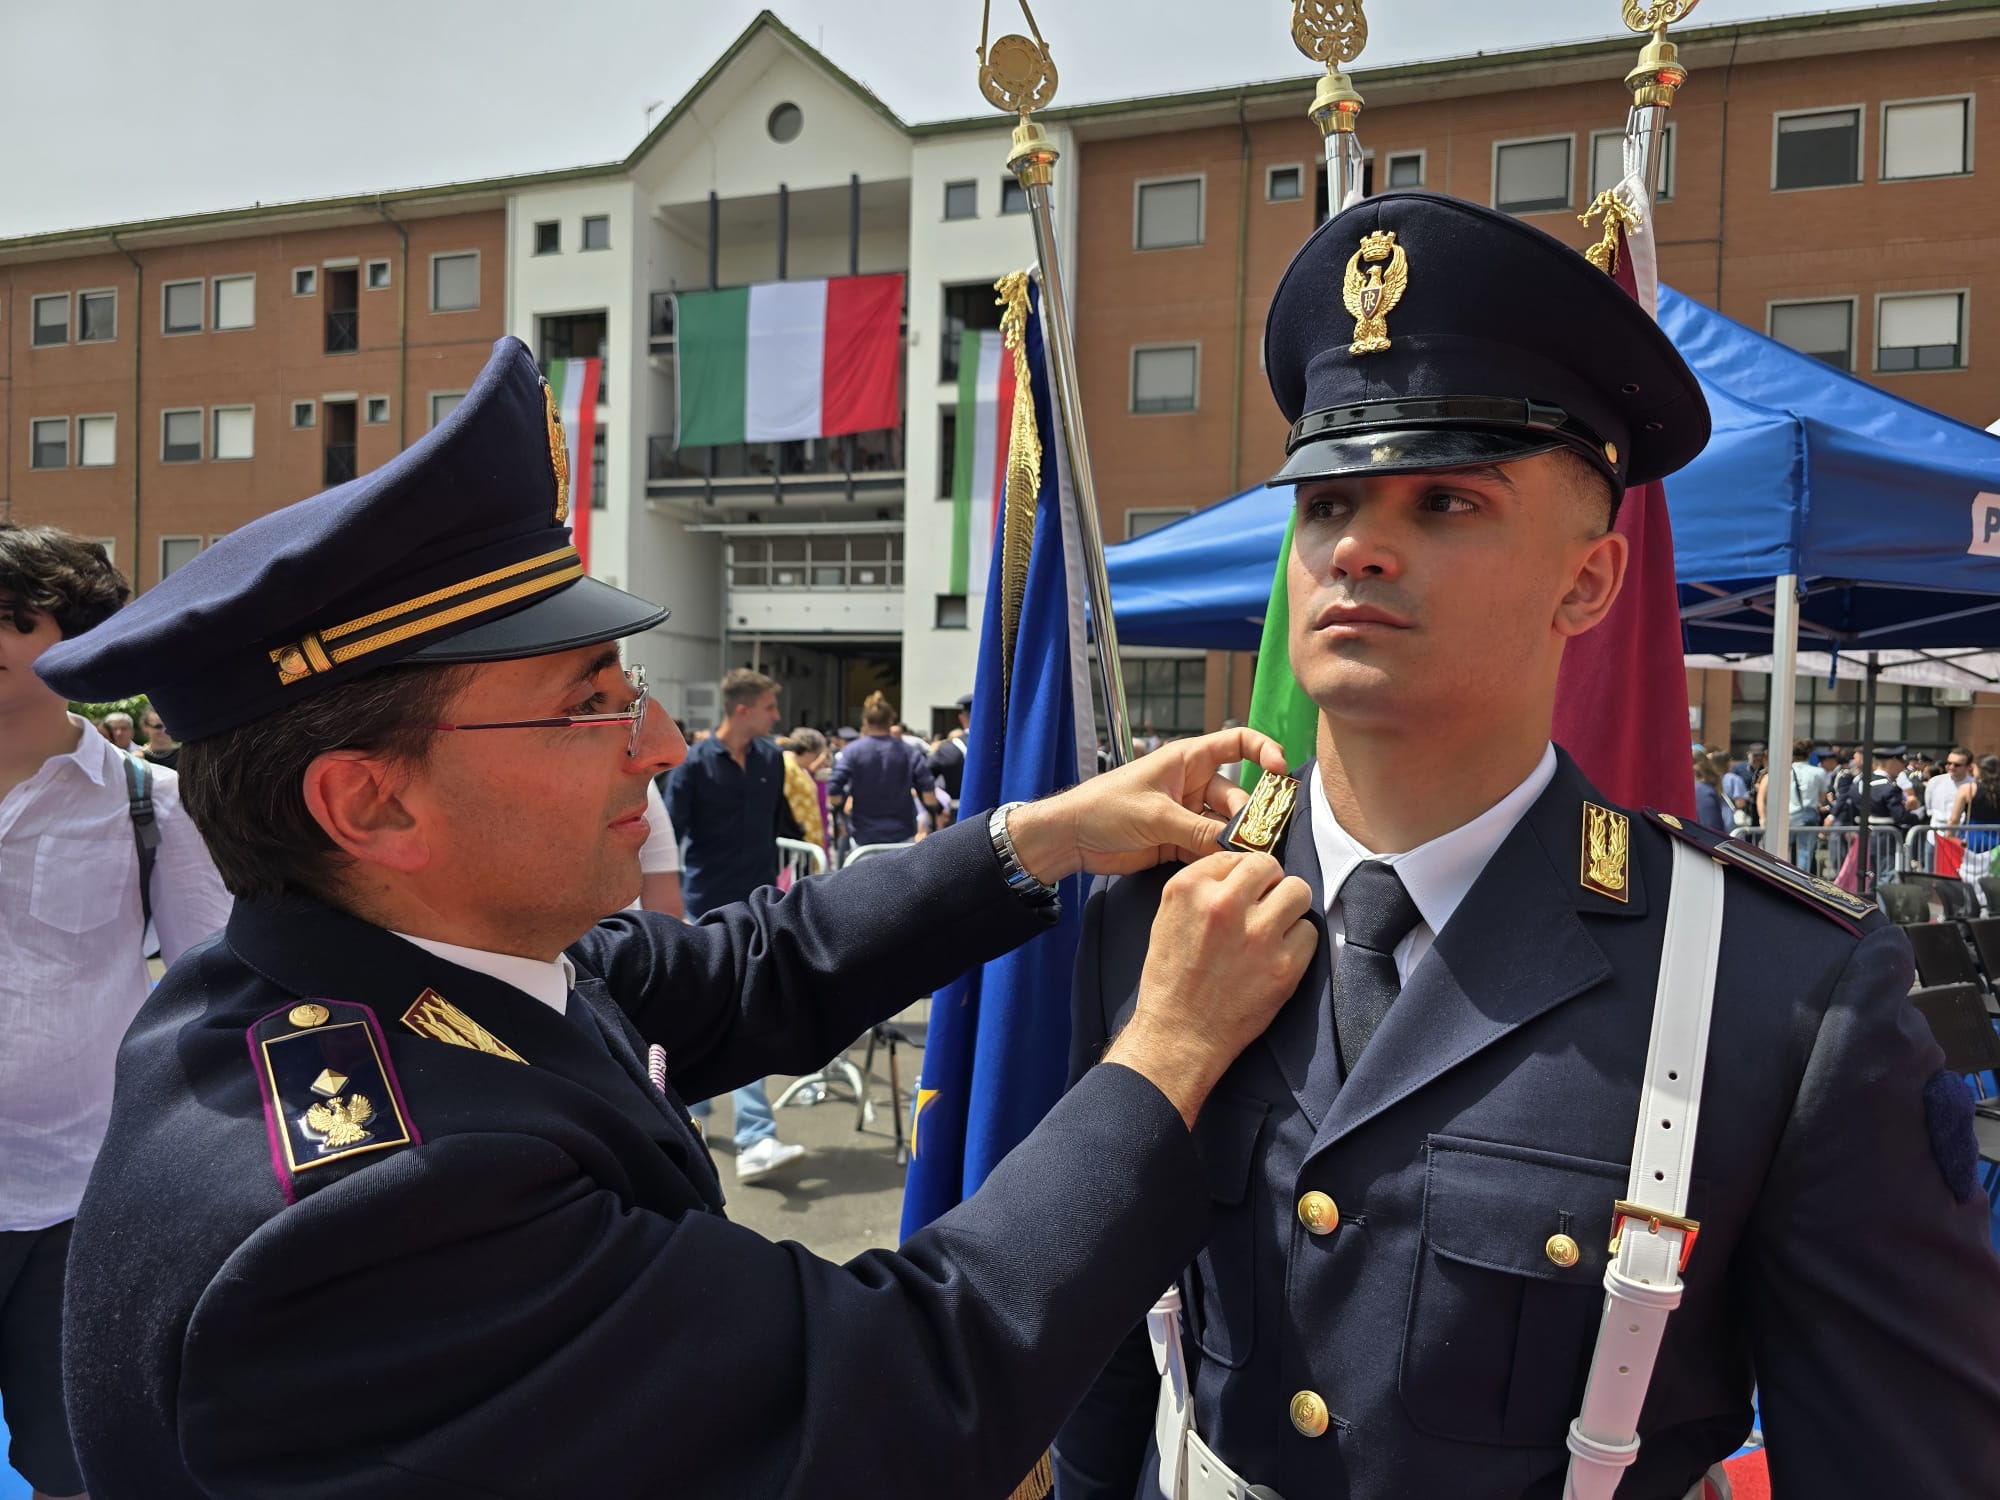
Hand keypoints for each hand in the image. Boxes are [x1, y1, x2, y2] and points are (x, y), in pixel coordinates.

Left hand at [1003, 728, 1293, 883]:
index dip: (1263, 751)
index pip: (1237, 743)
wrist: (1072, 836)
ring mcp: (1187, 814)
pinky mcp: (1179, 840)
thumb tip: (1236, 846)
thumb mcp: (1156, 815)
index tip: (1280, 771)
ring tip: (1245, 859)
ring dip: (1235, 841)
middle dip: (1250, 817)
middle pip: (1238, 795)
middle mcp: (1193, 784)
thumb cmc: (1106, 807)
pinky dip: (1218, 857)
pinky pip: (1210, 847)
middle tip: (1258, 840)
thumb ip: (1198, 830)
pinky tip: (1225, 869)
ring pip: (1226, 826)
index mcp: (1188, 760)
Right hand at [1104, 853, 1316, 1125]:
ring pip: (1298, 891)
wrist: (1179, 1035)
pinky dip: (1298, 944)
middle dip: (1270, 884)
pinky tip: (1278, 958)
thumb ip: (1202, 889)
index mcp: (1188, 888)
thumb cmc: (1171, 980)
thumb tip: (1242, 874)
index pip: (1235, 856)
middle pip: (1270, 866)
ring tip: (1275, 929)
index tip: (1242, 893)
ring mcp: (1257, 934)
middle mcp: (1224, 904)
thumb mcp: (1168, 918)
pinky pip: (1309, 932)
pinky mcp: (1284, 965)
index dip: (1242, 876)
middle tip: (1264, 906)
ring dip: (1289, 908)